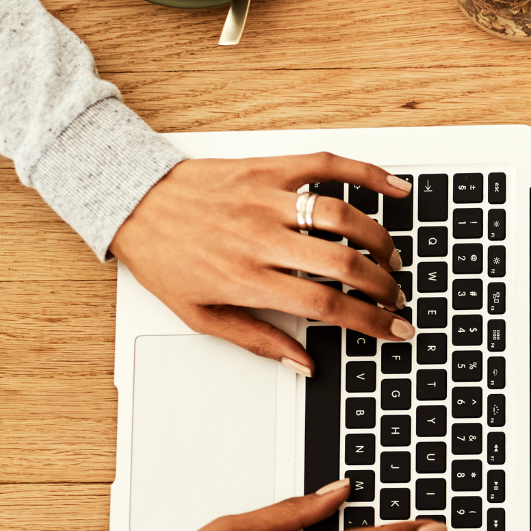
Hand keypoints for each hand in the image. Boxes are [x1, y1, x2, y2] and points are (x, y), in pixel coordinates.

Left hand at [109, 153, 415, 373]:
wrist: (133, 202)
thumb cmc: (165, 259)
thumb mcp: (201, 316)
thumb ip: (258, 341)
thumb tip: (304, 364)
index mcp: (247, 280)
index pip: (326, 305)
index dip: (370, 321)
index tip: (396, 330)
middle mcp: (262, 239)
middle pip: (343, 264)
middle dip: (383, 285)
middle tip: (397, 297)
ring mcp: (267, 199)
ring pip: (343, 216)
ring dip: (378, 240)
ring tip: (391, 258)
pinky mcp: (267, 168)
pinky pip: (326, 166)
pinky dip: (366, 173)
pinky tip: (393, 187)